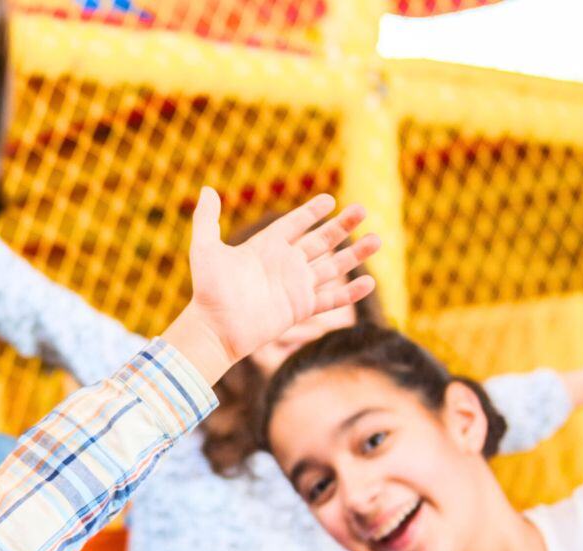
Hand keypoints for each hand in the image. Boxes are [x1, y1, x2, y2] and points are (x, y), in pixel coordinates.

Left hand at [165, 189, 378, 383]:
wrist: (215, 329)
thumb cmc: (208, 291)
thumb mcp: (205, 250)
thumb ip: (207, 220)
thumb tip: (206, 189)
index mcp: (266, 248)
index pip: (294, 224)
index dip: (311, 212)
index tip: (329, 200)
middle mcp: (284, 265)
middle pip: (320, 241)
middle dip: (342, 226)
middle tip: (362, 209)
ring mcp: (295, 287)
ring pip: (332, 267)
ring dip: (355, 254)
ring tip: (378, 239)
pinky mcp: (300, 309)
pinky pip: (330, 299)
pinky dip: (350, 293)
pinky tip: (368, 282)